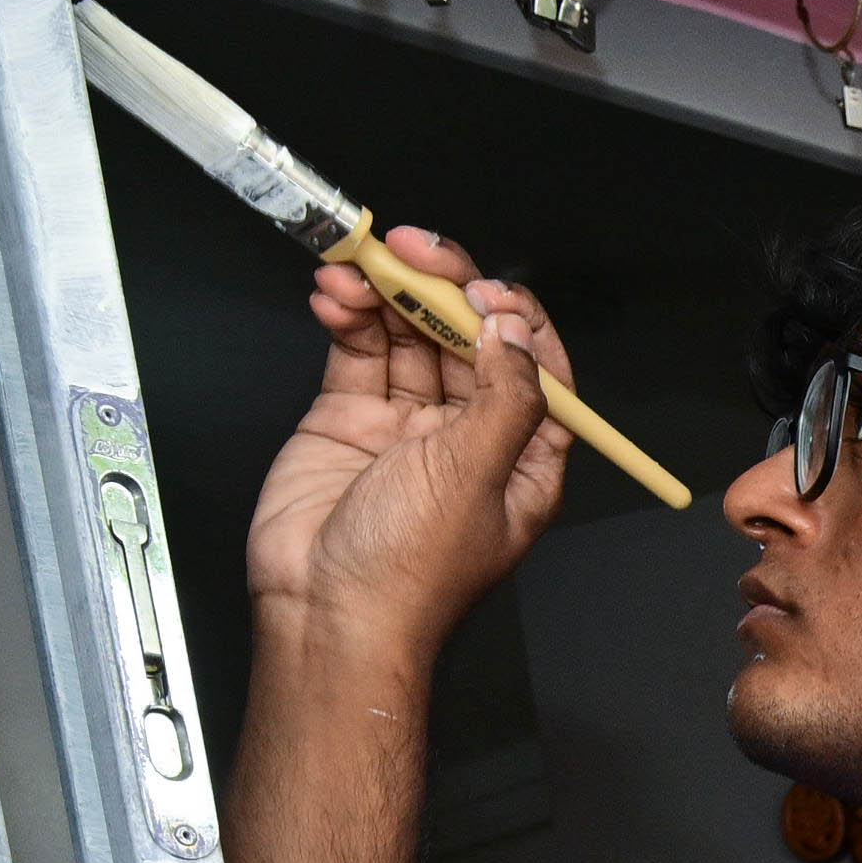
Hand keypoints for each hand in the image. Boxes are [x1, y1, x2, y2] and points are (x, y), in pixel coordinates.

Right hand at [246, 224, 580, 662]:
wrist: (326, 614)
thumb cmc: (409, 573)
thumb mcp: (477, 475)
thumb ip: (504, 397)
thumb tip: (513, 334)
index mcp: (523, 457)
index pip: (535, 365)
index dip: (512, 317)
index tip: (481, 289)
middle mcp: (469, 436)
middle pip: (467, 337)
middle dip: (441, 286)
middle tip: (410, 248)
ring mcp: (408, 425)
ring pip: (408, 335)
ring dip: (386, 293)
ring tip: (358, 265)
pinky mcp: (350, 419)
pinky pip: (357, 352)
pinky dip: (347, 316)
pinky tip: (335, 294)